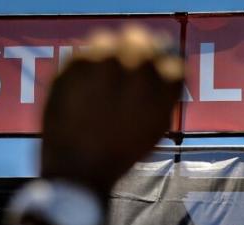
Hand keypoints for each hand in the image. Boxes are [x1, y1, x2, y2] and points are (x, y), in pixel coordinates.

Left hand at [40, 26, 182, 195]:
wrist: (81, 168)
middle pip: (139, 38)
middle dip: (136, 50)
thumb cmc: (120, 152)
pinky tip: (85, 86)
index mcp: (163, 84)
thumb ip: (161, 94)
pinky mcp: (73, 65)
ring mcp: (102, 62)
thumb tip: (162, 67)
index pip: (170, 55)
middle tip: (127, 67)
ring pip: (108, 39)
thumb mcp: (155, 127)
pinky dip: (85, 64)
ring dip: (108, 52)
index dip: (162, 60)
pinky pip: (82, 51)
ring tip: (103, 77)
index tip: (155, 66)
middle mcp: (136, 67)